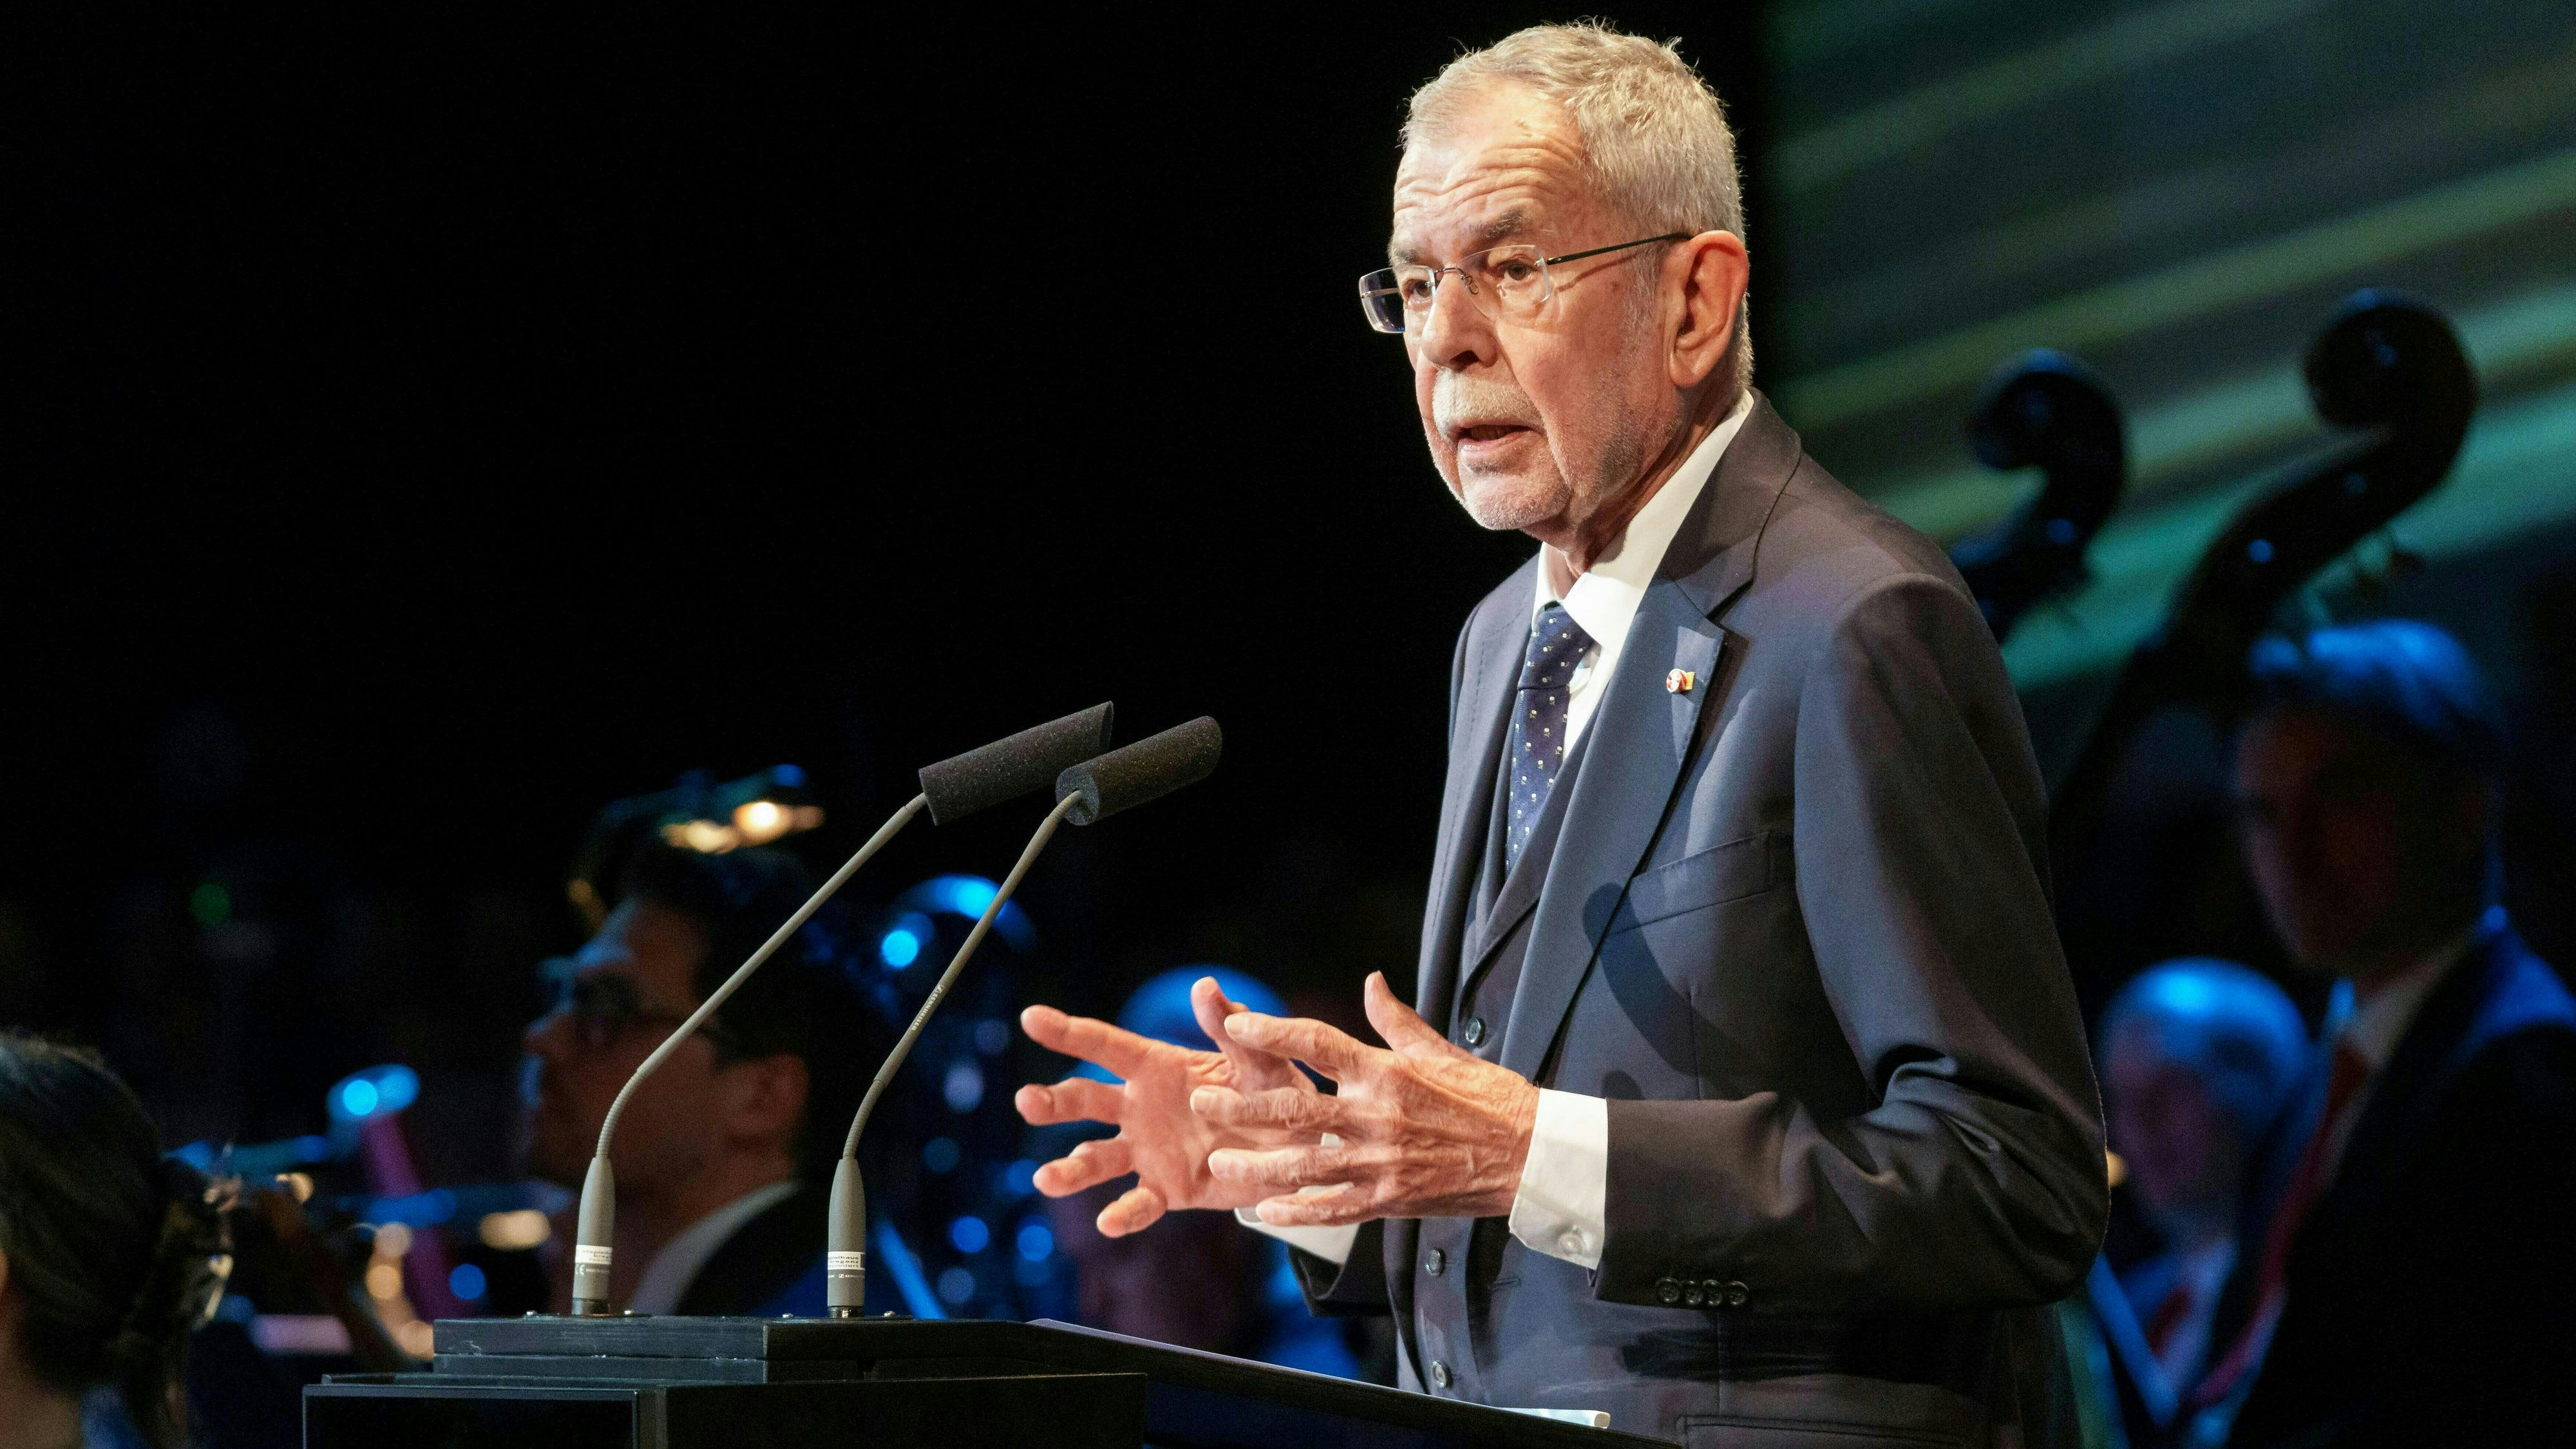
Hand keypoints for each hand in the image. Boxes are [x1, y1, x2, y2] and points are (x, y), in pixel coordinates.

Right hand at [1016, 976, 1320, 1235]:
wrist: (1298, 1145)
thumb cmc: (1274, 1089)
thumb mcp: (1258, 1057)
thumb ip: (1230, 1027)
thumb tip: (1205, 986)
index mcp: (1157, 1067)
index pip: (1105, 1046)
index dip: (1068, 1031)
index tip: (1031, 1018)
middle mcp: (1140, 1107)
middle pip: (1086, 1100)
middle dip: (1054, 1101)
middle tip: (1027, 1101)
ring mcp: (1148, 1150)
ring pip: (1098, 1157)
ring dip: (1070, 1168)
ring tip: (1045, 1179)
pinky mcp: (1167, 1188)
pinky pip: (1139, 1203)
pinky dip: (1123, 1214)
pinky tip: (1107, 1223)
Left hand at [1195, 971, 1539, 1224]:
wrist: (1531, 1153)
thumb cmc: (1490, 1097)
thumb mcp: (1442, 1051)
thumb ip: (1397, 1021)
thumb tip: (1371, 982)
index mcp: (1386, 1072)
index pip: (1318, 1044)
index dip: (1273, 1032)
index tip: (1235, 1025)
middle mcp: (1377, 1115)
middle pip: (1295, 1108)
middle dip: (1243, 1108)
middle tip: (1204, 1102)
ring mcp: (1382, 1160)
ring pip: (1305, 1165)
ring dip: (1257, 1167)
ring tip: (1220, 1164)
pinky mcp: (1391, 1197)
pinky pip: (1336, 1207)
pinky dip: (1300, 1210)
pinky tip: (1267, 1211)